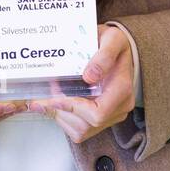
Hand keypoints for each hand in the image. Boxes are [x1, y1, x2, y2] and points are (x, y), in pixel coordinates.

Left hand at [26, 23, 134, 143]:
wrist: (117, 50)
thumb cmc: (114, 44)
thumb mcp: (112, 39)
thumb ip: (104, 56)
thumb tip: (90, 76)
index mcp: (122, 90)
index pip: (97, 114)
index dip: (73, 108)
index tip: (55, 96)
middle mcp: (119, 107)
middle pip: (86, 126)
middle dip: (62, 111)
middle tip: (48, 93)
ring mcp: (111, 115)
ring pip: (80, 131)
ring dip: (61, 116)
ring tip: (52, 96)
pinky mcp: (102, 119)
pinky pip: (80, 130)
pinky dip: (65, 119)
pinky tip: (59, 103)